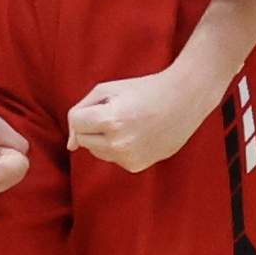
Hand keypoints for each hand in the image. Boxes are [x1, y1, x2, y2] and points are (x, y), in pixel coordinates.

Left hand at [66, 67, 219, 172]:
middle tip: (118, 111)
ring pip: (97, 151)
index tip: (103, 103)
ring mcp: (128, 158)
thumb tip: (70, 146)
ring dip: (104, 138)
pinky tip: (138, 133)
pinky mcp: (137, 166)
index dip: (85, 111)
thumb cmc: (145, 89)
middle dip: (93, 126)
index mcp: (110, 120)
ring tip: (129, 122)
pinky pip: (114, 158)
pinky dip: (119, 147)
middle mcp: (118, 143)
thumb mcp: (109, 89)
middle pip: (84, 140)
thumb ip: (80, 112)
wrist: (185, 99)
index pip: (75, 122)